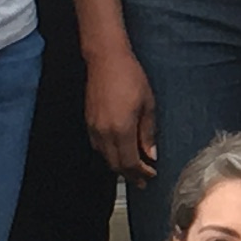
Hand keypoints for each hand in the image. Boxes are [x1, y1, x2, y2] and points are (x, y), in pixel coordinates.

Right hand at [84, 44, 158, 177]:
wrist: (105, 59)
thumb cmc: (130, 77)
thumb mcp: (148, 104)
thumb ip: (148, 132)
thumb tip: (151, 154)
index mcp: (121, 130)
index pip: (130, 162)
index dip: (141, 173)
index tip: (151, 176)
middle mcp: (104, 133)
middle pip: (116, 165)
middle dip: (130, 175)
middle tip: (142, 181)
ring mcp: (94, 128)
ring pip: (105, 157)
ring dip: (119, 166)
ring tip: (132, 170)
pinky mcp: (89, 122)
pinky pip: (98, 146)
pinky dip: (109, 154)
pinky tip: (119, 153)